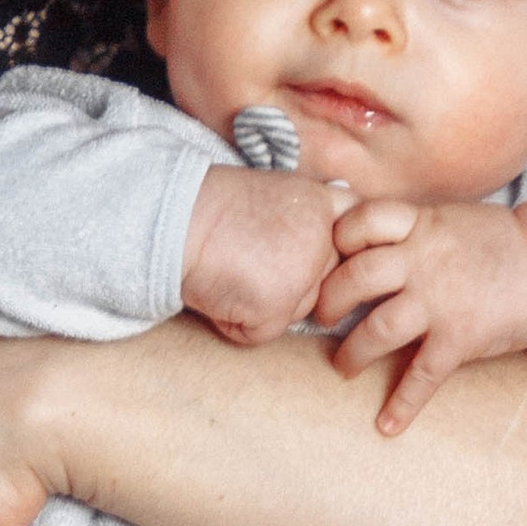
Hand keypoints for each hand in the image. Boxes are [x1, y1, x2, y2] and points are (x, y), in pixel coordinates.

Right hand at [181, 164, 352, 344]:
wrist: (171, 216)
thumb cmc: (213, 206)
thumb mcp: (279, 193)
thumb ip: (313, 217)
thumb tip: (341, 246)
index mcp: (326, 204)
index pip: (355, 243)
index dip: (331, 255)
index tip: (294, 248)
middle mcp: (324, 238)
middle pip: (325, 284)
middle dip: (291, 282)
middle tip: (248, 255)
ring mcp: (303, 273)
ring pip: (298, 311)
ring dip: (265, 304)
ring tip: (232, 269)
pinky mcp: (277, 306)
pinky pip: (263, 332)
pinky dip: (236, 323)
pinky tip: (219, 290)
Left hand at [328, 198, 526, 433]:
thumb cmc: (497, 244)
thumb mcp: (449, 219)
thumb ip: (408, 228)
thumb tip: (361, 238)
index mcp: (421, 225)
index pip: (360, 221)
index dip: (337, 239)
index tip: (326, 258)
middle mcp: (424, 259)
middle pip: (355, 277)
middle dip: (329, 301)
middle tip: (321, 317)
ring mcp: (441, 299)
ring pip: (377, 329)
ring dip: (351, 355)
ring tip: (343, 368)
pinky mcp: (461, 336)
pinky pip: (422, 375)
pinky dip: (402, 404)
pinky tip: (388, 425)